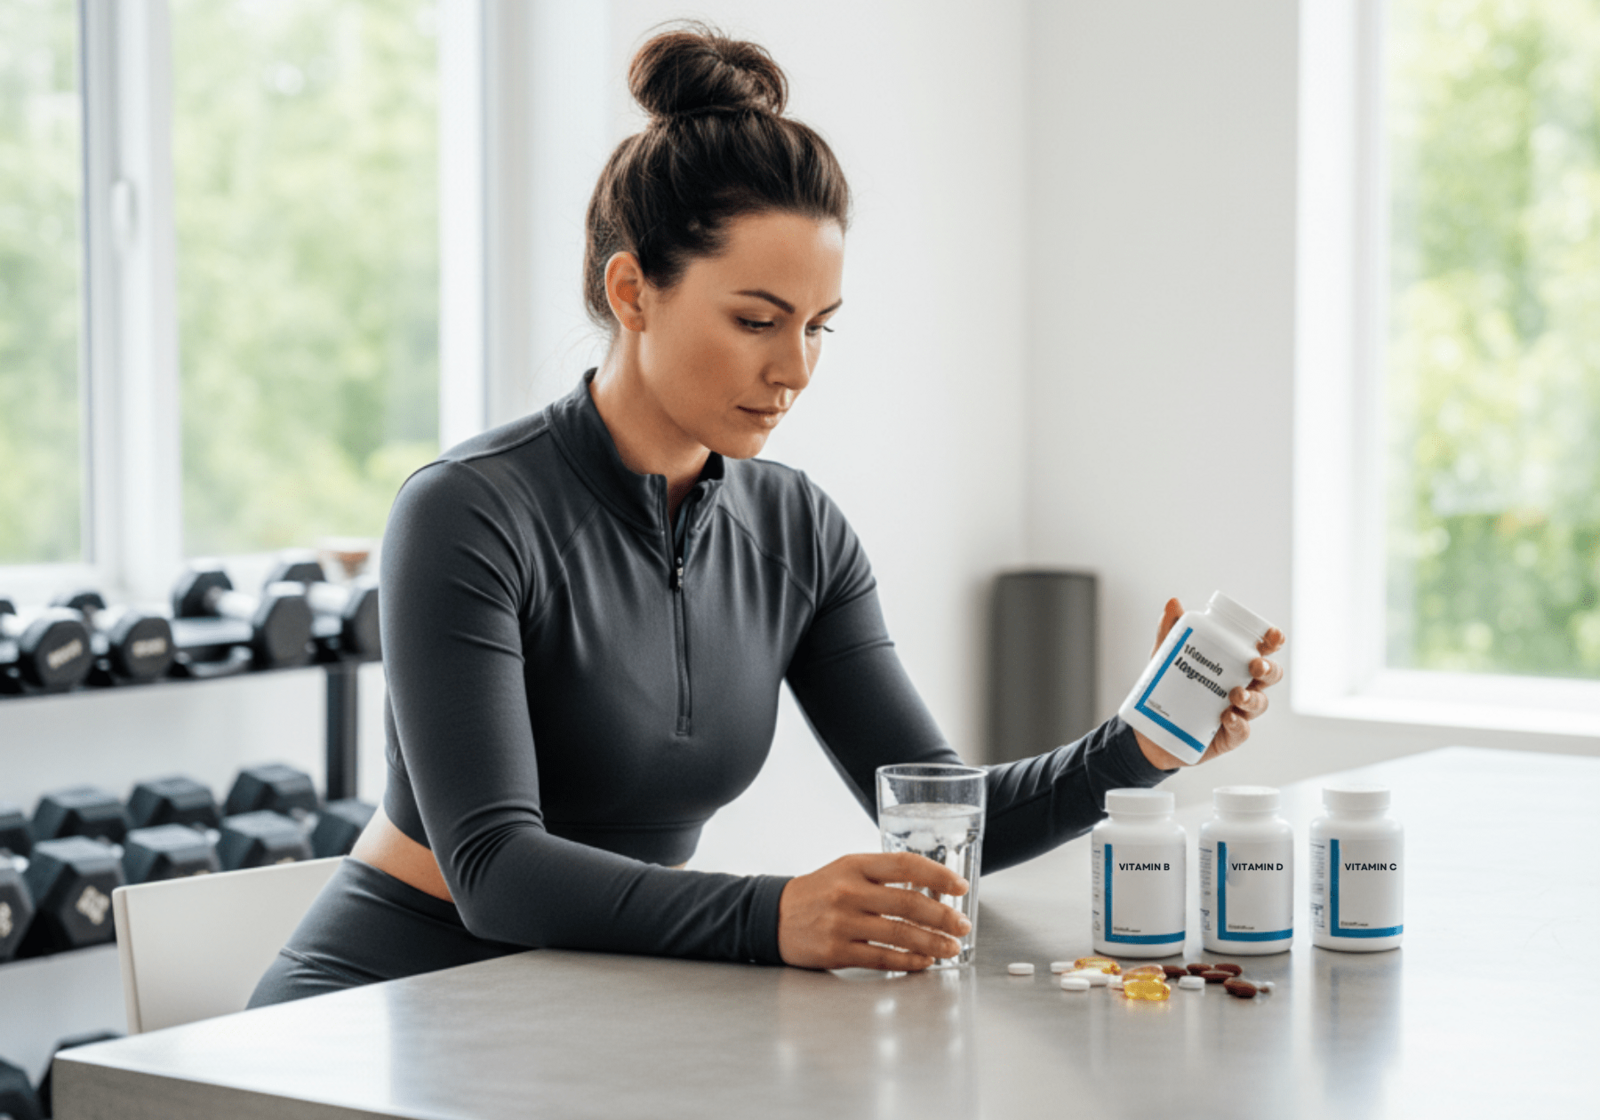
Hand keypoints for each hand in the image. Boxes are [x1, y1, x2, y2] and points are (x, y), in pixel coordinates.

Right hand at [777, 852, 970, 970]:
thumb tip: (930, 888)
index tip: (960, 887)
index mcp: (854, 864)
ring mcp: (841, 922)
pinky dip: (908, 961)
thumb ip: (882, 876)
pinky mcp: (836, 951)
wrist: (773, 916)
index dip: (938, 874)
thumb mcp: (846, 870)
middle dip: (943, 916)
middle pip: (907, 902)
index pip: (904, 864)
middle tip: (962, 925)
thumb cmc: (818, 892)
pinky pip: (881, 957)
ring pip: (899, 933)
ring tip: (950, 947)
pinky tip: (923, 962)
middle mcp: (848, 891)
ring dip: (932, 942)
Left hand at [1133, 597, 1286, 769]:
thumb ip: (1171, 632)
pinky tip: (1227, 717)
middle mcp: (1243, 685)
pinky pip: (1242, 731)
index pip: (1261, 650)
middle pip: (1270, 675)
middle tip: (1254, 665)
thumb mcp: (1166, 657)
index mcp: (1234, 663)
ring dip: (1252, 698)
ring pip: (1260, 703)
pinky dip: (1238, 724)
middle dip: (1268, 668)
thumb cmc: (1168, 687)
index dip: (1272, 642)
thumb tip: (1172, 603)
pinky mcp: (1229, 735)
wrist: (1151, 728)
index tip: (1272, 636)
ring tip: (1235, 694)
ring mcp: (1239, 712)